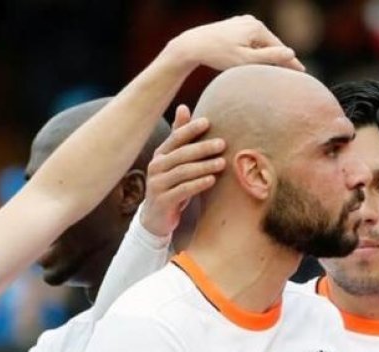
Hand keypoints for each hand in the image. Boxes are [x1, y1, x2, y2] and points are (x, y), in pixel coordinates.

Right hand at [141, 105, 225, 237]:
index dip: (190, 129)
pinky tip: (212, 180)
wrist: (156, 217)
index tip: (208, 122)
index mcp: (160, 154)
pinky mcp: (162, 201)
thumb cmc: (171, 184)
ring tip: (222, 163)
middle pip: (181, 154)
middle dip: (202, 148)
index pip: (175, 138)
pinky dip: (198, 184)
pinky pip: (182, 190)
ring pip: (183, 172)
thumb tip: (183, 106)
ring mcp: (157, 184)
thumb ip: (179, 137)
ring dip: (204, 166)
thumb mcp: (174, 161)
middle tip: (222, 144)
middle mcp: (156, 167)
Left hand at [166, 15, 304, 71]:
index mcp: (257, 28)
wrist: (193, 45)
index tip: (303, 73)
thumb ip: (269, 58)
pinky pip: (250, 40)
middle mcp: (251, 20)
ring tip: (274, 70)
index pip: (279, 48)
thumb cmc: (218, 55)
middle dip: (278, 58)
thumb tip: (292, 53)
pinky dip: (254, 50)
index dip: (290, 62)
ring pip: (260, 42)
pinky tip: (255, 60)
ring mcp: (242, 21)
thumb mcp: (245, 60)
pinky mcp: (234, 25)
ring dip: (265, 54)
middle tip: (291, 74)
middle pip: (270, 44)